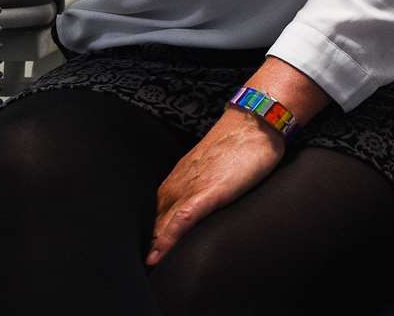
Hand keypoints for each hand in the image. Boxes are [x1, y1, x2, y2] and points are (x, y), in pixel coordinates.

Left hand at [147, 108, 284, 265]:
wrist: (253, 122)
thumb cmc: (239, 144)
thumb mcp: (213, 167)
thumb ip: (203, 184)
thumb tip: (203, 202)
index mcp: (177, 180)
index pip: (154, 215)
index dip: (150, 237)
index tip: (145, 256)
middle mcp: (175, 186)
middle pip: (153, 223)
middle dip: (146, 245)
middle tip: (139, 270)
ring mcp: (188, 190)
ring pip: (160, 226)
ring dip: (151, 248)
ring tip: (144, 271)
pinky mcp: (205, 194)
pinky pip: (179, 222)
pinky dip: (166, 241)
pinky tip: (158, 256)